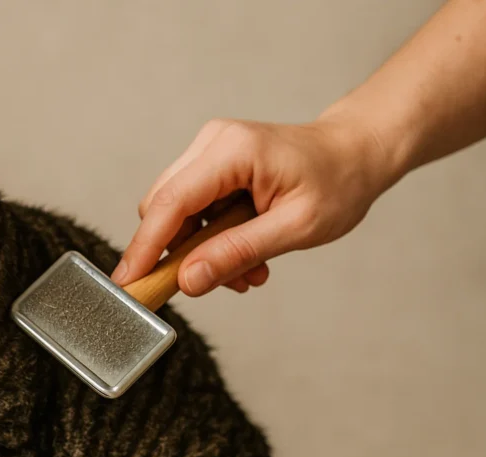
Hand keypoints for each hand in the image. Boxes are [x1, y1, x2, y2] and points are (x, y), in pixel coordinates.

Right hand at [111, 117, 393, 294]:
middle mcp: (212, 143)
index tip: (128, 283)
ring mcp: (209, 152)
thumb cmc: (338, 182)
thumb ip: (237, 253)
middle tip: (220, 283)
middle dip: (181, 254)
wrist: (357, 152)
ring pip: (175, 214)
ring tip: (248, 271)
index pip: (170, 203)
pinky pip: (192, 211)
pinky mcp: (211, 166)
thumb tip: (188, 281)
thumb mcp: (296, 227)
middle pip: (163, 208)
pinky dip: (210, 240)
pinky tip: (244, 254)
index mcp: (233, 151)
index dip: (145, 247)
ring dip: (201, 251)